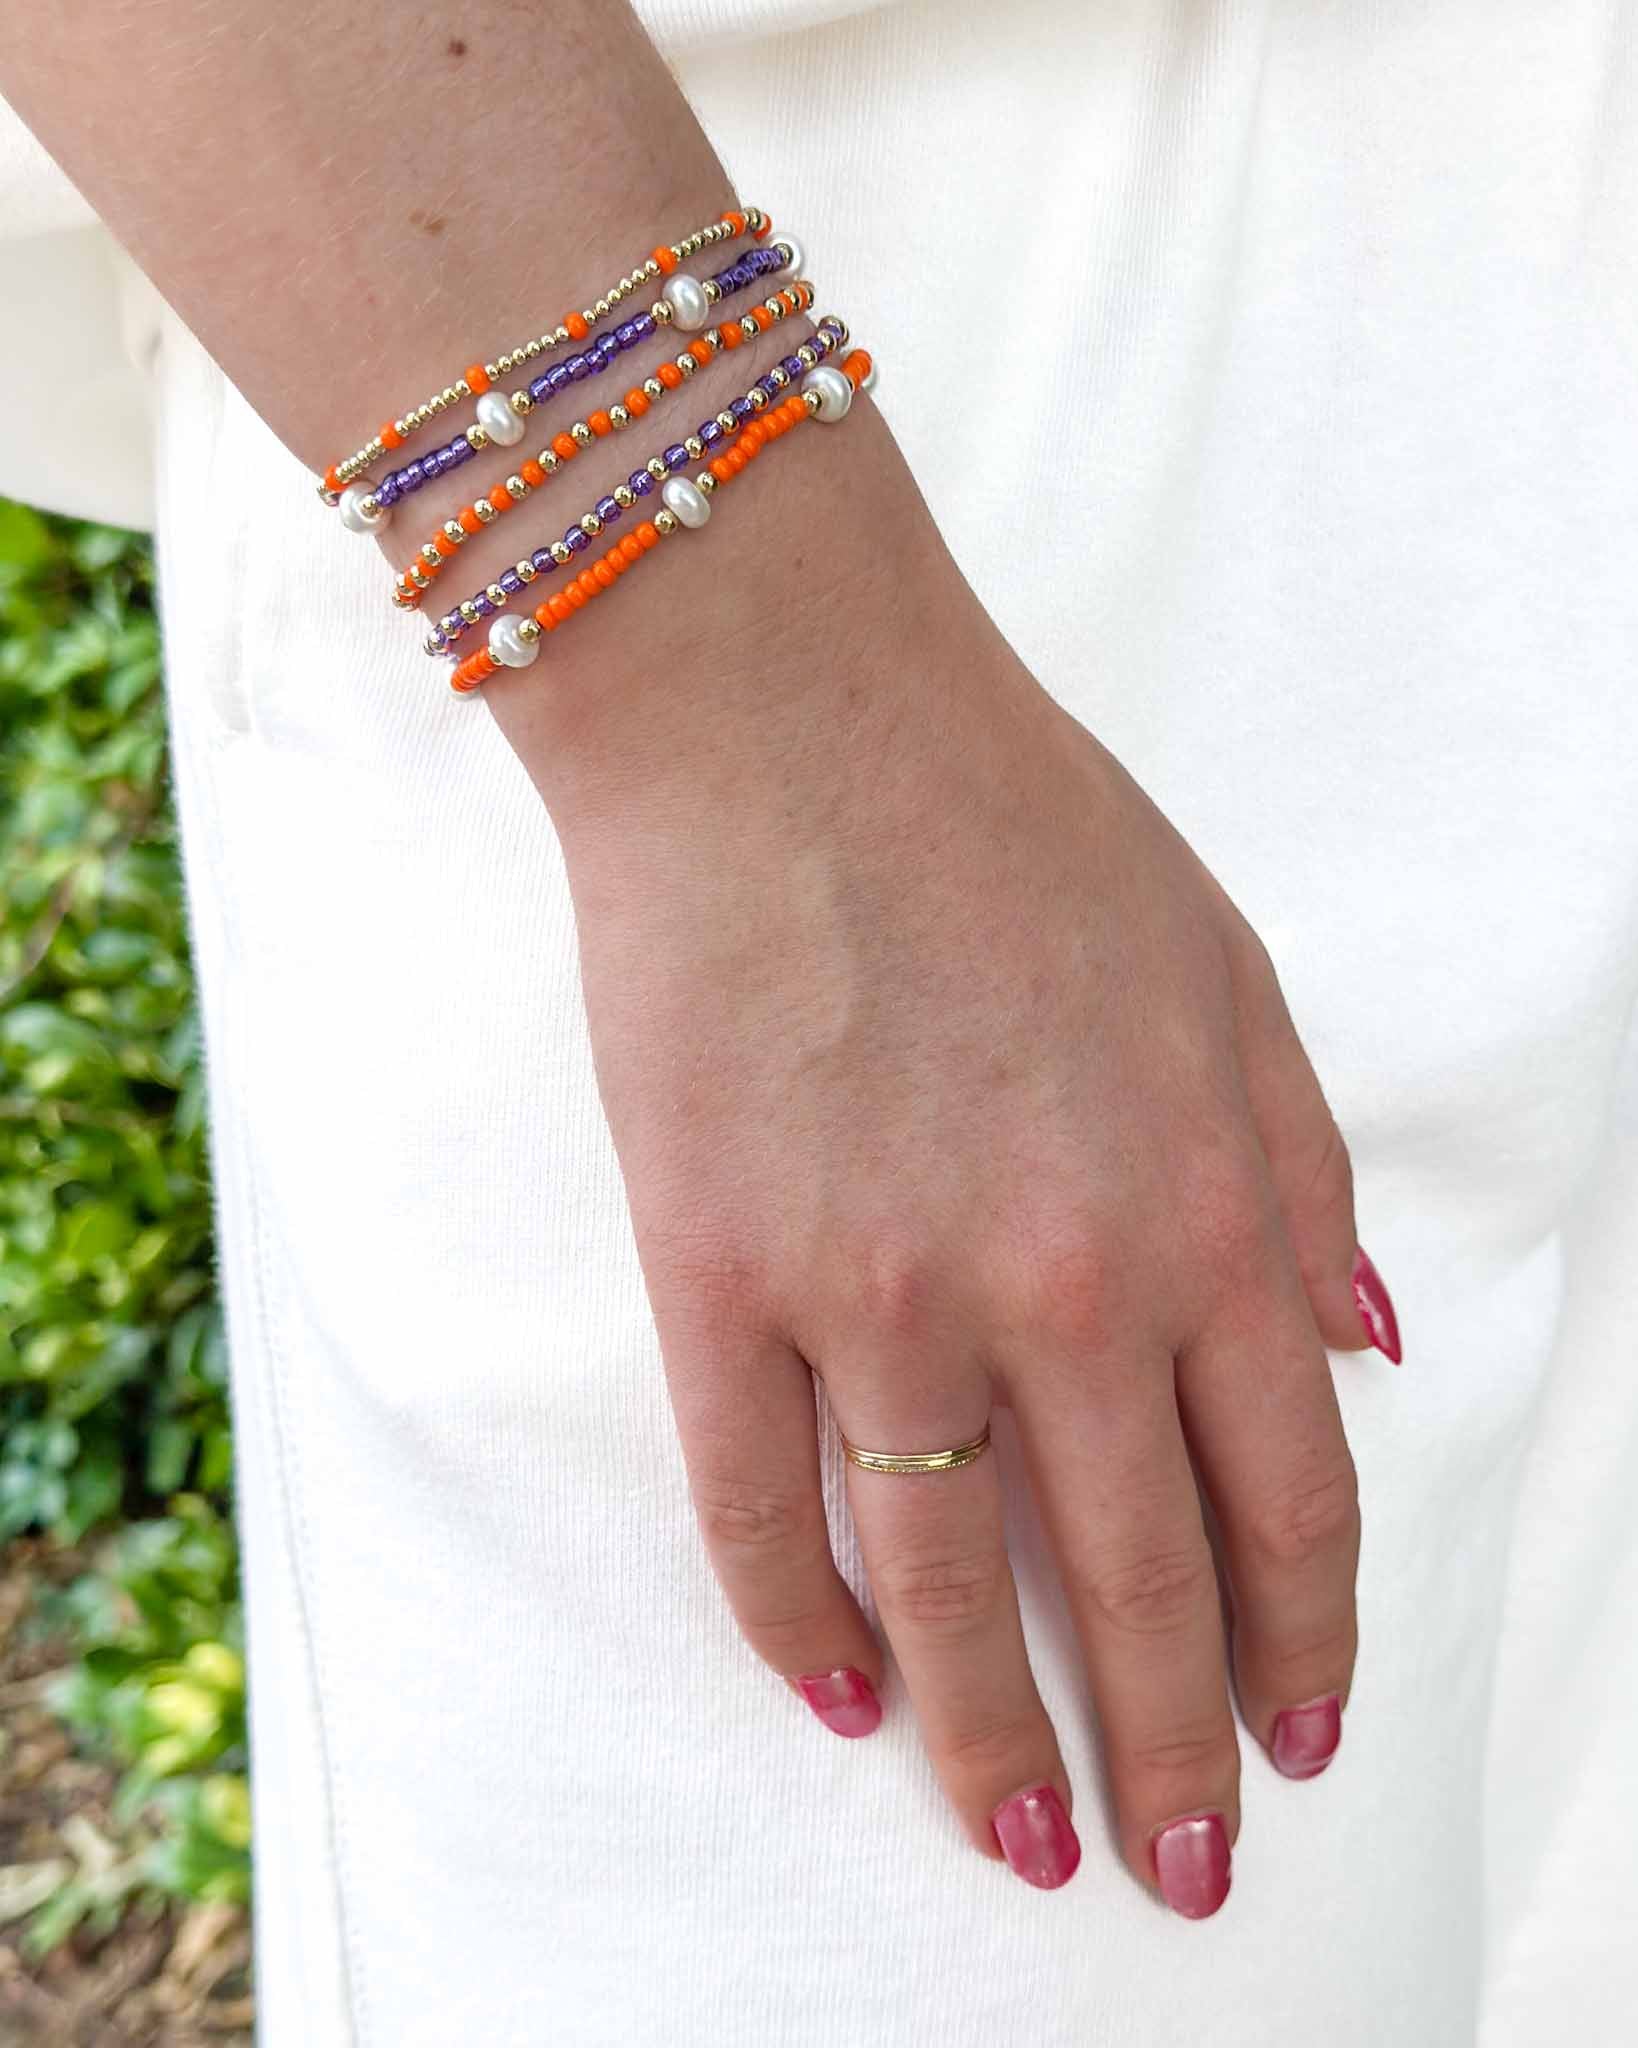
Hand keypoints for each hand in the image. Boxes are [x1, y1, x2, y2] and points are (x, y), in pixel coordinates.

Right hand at [521, 528, 1394, 1916]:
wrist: (787, 720)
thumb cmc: (1016, 825)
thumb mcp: (1228, 973)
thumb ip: (1303, 1174)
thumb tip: (1365, 1356)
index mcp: (1206, 1207)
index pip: (1285, 1498)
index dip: (1301, 1642)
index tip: (1304, 1738)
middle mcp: (1059, 1282)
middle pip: (1133, 1582)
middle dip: (1175, 1747)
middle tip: (1181, 1867)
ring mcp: (877, 1289)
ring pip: (947, 1588)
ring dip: (993, 1738)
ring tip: (1023, 1836)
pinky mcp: (719, 1273)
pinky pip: (757, 1508)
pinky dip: (797, 1626)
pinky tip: (840, 1695)